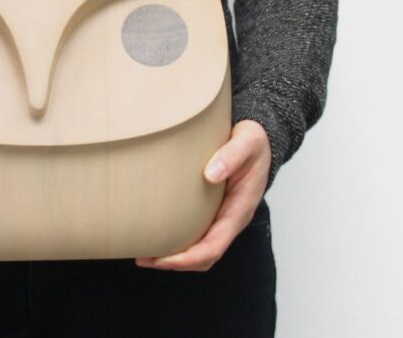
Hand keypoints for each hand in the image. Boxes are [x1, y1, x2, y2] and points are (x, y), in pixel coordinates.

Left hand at [135, 119, 270, 270]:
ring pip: (201, 249)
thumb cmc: (253, 141)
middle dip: (175, 263)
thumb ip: (231, 156)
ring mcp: (223, 216)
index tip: (161, 259)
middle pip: (205, 256)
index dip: (187, 258)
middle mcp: (231, 219)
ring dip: (175, 256)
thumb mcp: (247, 142)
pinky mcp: (214, 209)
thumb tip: (210, 174)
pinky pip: (198, 234)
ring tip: (145, 252)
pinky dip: (178, 240)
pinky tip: (158, 232)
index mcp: (240, 209)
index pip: (214, 247)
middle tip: (143, 258)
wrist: (260, 138)